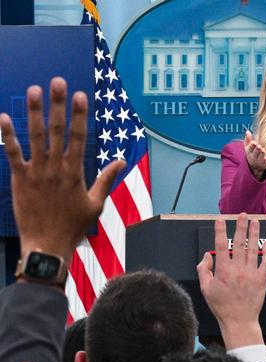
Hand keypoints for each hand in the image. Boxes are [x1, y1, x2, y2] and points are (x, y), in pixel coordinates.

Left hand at [0, 77, 123, 264]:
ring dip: (35, 112)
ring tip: (34, 90)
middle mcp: (56, 168)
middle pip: (58, 130)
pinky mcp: (20, 180)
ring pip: (35, 136)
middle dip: (58, 104)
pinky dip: (8, 135)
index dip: (79, 114)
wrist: (48, 244)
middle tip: (58, 81)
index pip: (78, 136)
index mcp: (76, 172)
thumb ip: (107, 179)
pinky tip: (4, 117)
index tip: (80, 95)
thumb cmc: (74, 226)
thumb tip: (122, 161)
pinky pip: (13, 153)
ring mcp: (37, 172)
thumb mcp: (96, 203)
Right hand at [196, 213, 265, 349]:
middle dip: (241, 226)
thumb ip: (204, 270)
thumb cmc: (221, 306)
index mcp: (223, 270)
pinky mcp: (262, 279)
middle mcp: (238, 269)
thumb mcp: (206, 289)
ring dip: (255, 234)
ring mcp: (251, 273)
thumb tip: (207, 255)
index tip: (220, 219)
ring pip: (254, 249)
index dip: (220, 231)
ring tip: (255, 221)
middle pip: (239, 242)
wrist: (239, 321)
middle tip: (243, 214)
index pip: (221, 245)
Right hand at [244, 131, 265, 179]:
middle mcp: (253, 157)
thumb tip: (247, 131)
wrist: (255, 166)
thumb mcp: (248, 147)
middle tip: (259, 146)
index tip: (254, 142)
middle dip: (257, 150)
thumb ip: (248, 139)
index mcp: (249, 152)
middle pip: (255, 153)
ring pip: (260, 157)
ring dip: (262, 154)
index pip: (250, 149)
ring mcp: (260, 161)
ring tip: (263, 150)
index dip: (252, 146)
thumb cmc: (251, 153)